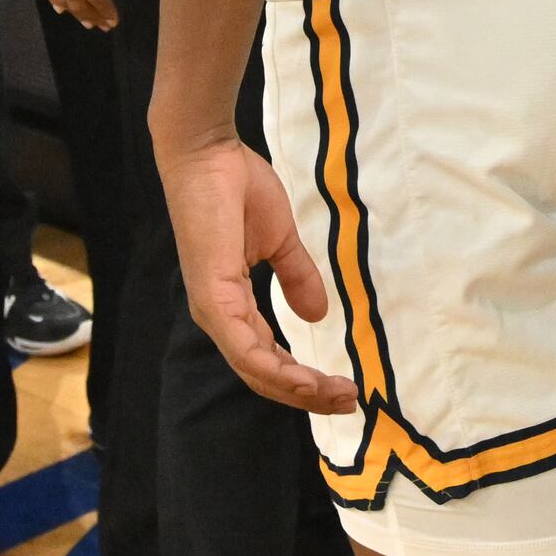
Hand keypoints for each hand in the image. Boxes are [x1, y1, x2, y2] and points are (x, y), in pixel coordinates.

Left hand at [155, 132, 358, 413]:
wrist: (207, 153)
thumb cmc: (236, 187)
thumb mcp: (279, 240)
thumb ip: (296, 277)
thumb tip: (318, 315)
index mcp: (231, 306)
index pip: (267, 360)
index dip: (304, 380)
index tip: (344, 387)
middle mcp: (219, 317)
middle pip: (263, 376)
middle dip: (307, 395)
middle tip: (348, 402)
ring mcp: (213, 310)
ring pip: (256, 371)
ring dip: (298, 389)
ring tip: (336, 394)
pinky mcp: (214, 297)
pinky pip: (245, 348)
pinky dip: (274, 369)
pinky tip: (304, 379)